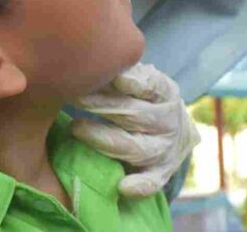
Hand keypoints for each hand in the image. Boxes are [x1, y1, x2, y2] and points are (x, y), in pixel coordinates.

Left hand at [71, 64, 199, 197]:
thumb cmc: (141, 98)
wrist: (173, 131)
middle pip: (135, 115)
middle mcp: (168, 121)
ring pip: (137, 147)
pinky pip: (152, 182)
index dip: (132, 81)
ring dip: (105, 139)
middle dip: (102, 106)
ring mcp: (165, 149)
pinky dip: (140, 186)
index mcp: (165, 93)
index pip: (151, 85)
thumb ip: (119, 70)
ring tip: (76, 129)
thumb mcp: (137, 79)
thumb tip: (84, 59)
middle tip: (73, 97)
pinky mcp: (161, 173)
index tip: (112, 76)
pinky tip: (123, 187)